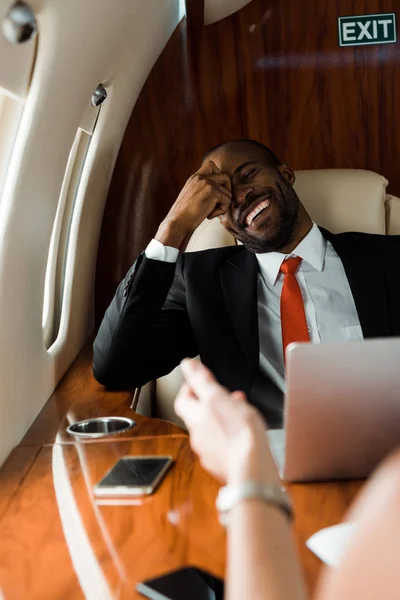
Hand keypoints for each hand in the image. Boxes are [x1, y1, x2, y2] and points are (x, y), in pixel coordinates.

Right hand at [155, 161, 231, 250]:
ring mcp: (207, 183)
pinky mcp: (212, 191)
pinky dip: (221, 210)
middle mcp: (200, 177)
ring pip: (228, 191)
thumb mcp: (191, 196)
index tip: (215, 191)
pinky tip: (209, 215)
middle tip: (218, 203)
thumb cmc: (183, 215)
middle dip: (226, 191)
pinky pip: (227, 199)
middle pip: (225, 176)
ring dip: (223, 203)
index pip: (211, 165)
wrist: (177, 222)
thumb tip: (218, 193)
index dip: (219, 177)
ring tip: (211, 211)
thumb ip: (201, 189)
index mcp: (194, 177)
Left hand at [175, 359, 279, 484]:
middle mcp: (198, 437)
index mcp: (195, 419)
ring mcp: (209, 453)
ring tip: (240, 415)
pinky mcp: (223, 465)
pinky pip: (223, 447)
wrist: (252, 468)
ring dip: (222, 420)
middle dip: (211, 404)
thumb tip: (187, 364)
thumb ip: (202, 381)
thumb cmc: (238, 432)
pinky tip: (244, 436)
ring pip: (211, 431)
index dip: (189, 388)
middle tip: (225, 397)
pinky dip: (230, 438)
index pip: (182, 400)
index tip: (199, 382)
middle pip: (198, 416)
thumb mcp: (218, 397)